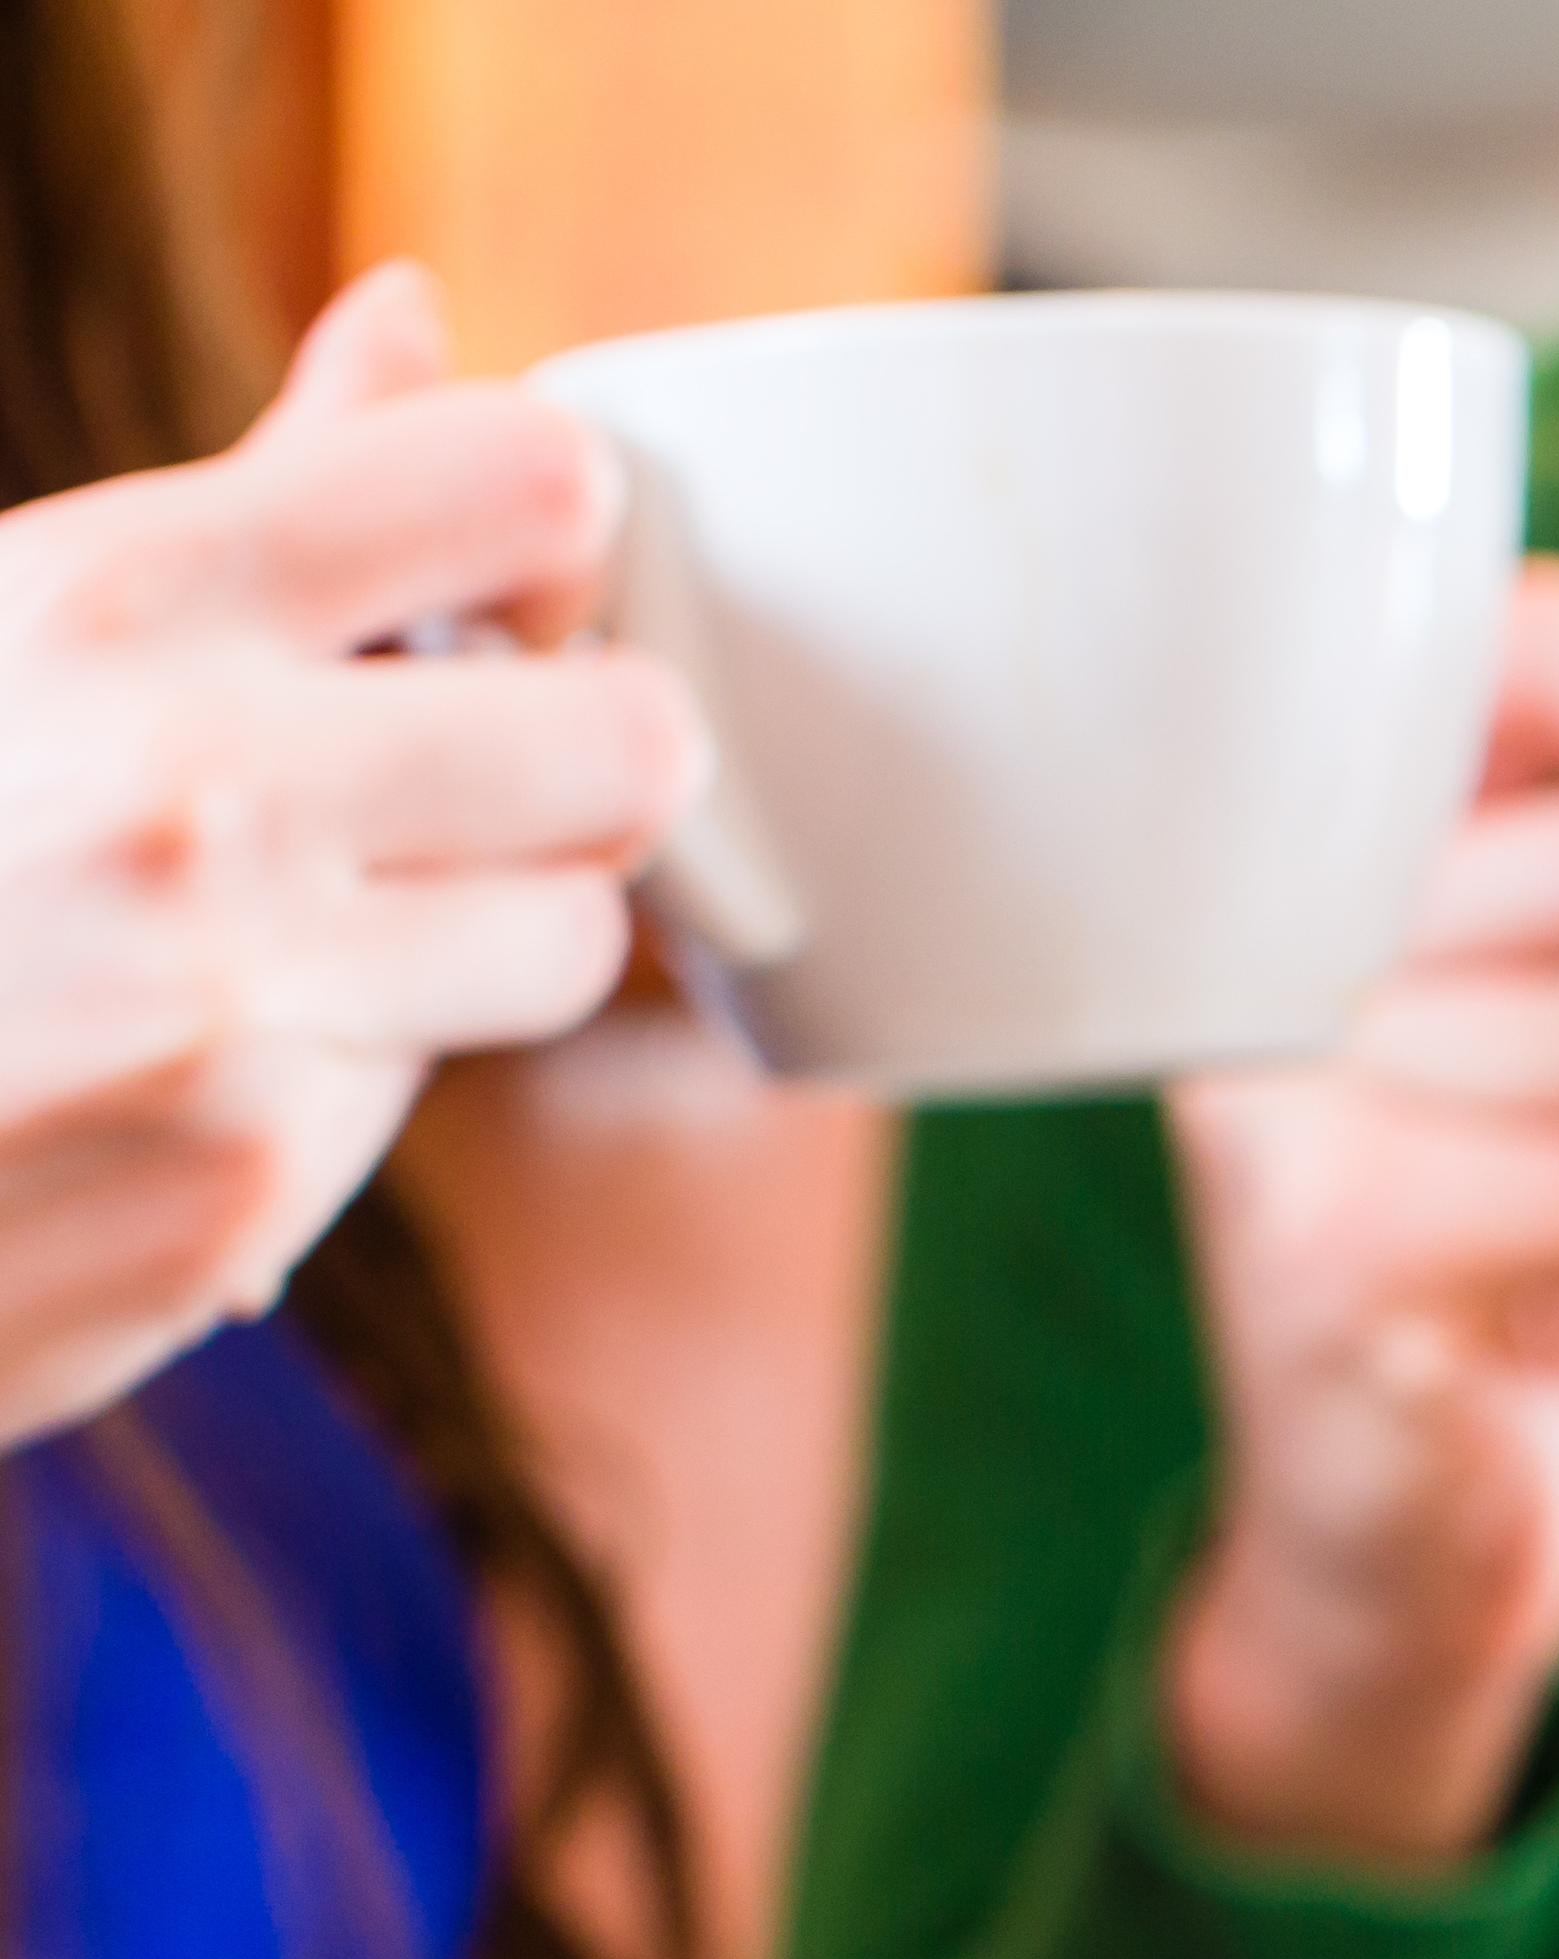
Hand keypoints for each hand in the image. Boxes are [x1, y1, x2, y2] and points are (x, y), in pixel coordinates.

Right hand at [0, 262, 700, 1443]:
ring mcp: (237, 999)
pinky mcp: (252, 1182)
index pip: (529, 481)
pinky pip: (411, 1089)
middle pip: (636, 742)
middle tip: (480, 777)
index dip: (548, 536)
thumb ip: (261, 489)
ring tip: (304, 920)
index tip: (497, 589)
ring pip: (566, 935)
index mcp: (121, 595)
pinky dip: (329, 1070)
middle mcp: (200, 788)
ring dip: (485, 929)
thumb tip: (414, 315)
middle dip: (582, 760)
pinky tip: (175, 1057)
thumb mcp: (11, 608)